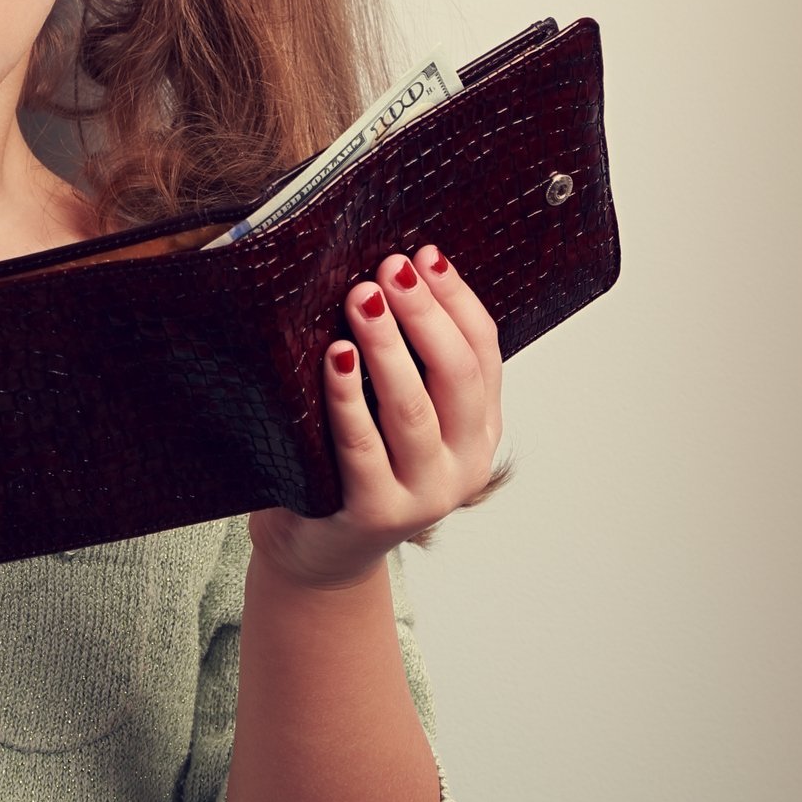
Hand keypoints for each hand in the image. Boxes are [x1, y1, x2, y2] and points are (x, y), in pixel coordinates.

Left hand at [248, 243, 504, 590]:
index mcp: (479, 429)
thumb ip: (404, 360)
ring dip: (387, 347)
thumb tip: (387, 276)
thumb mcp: (391, 409)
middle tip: (388, 269)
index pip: (483, 352)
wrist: (318, 547)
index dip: (456, 300)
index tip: (424, 254)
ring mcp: (424, 494)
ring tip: (361, 300)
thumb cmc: (349, 461)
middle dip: (423, 315)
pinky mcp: (377, 514)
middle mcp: (463, 463)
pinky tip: (334, 357)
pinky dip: (347, 397)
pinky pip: (361, 446)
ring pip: (412, 408)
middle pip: (456, 375)